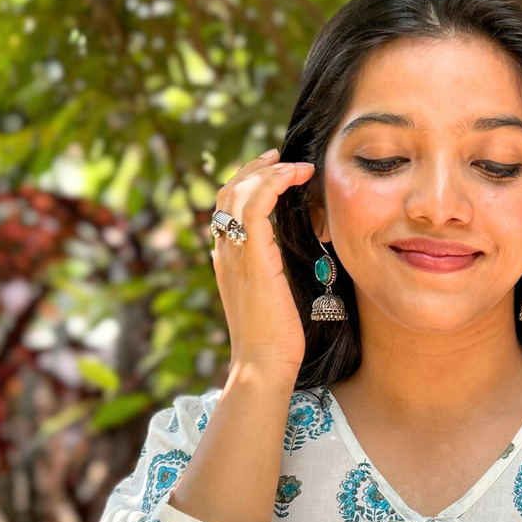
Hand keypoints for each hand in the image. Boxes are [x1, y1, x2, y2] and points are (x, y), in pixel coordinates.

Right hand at [212, 149, 313, 378]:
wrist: (263, 363)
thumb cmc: (276, 340)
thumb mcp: (275, 298)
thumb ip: (276, 273)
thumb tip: (296, 259)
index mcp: (228, 260)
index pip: (227, 209)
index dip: (248, 184)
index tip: (276, 171)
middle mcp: (224, 252)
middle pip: (228, 192)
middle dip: (254, 169)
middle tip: (281, 157)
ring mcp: (233, 253)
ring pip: (239, 192)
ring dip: (267, 171)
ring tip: (295, 165)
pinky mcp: (251, 257)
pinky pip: (255, 205)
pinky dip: (273, 183)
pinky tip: (295, 177)